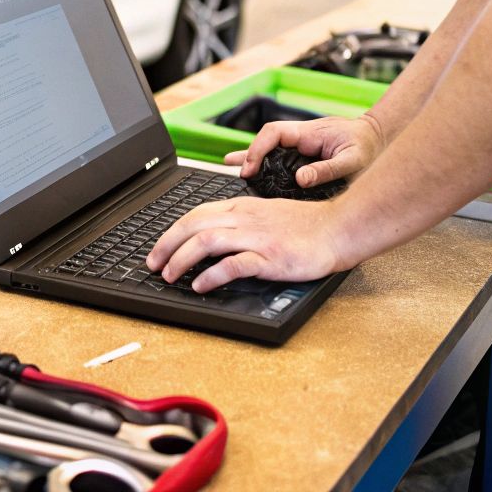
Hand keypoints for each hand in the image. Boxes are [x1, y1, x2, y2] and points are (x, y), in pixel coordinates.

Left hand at [143, 196, 351, 293]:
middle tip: (153, 265)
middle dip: (167, 245)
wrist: (338, 229)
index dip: (172, 232)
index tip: (158, 248)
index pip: (196, 214)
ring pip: (206, 241)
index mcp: (242, 206)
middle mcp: (245, 218)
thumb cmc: (307, 225)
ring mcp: (257, 237)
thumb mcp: (267, 214)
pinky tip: (201, 285)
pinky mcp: (270, 257)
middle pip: (193, 225)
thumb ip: (241, 221)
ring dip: (182, 259)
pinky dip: (212, 275)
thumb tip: (214, 235)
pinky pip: (233, 264)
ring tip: (170, 275)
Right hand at [224, 114, 387, 186]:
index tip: (252, 168)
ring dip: (252, 158)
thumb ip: (327, 170)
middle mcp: (301, 137)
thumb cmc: (367, 148)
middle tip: (239, 173)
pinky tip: (251, 171)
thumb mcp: (352, 161)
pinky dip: (265, 163)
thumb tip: (300, 179)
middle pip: (266, 141)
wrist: (378, 138)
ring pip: (271, 150)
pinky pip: (280, 158)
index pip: (273, 133)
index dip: (258, 148)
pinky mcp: (304, 156)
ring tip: (229, 167)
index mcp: (309, 133)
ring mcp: (301, 146)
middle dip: (250, 155)